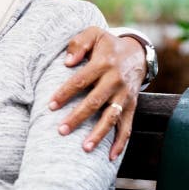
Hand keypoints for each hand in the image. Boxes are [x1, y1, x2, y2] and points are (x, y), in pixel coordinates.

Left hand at [49, 26, 145, 159]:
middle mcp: (116, 81)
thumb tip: (67, 62)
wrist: (137, 52)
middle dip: (78, 117)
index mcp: (103, 64)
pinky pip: (127, 126)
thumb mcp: (93, 33)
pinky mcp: (132, 105)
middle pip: (95, 102)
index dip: (65, 93)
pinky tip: (110, 156)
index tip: (50, 106)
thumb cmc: (106, 44)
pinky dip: (121, 142)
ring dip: (99, 133)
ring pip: (112, 117)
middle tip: (61, 130)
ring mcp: (125, 95)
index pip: (81, 81)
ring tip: (84, 148)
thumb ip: (78, 43)